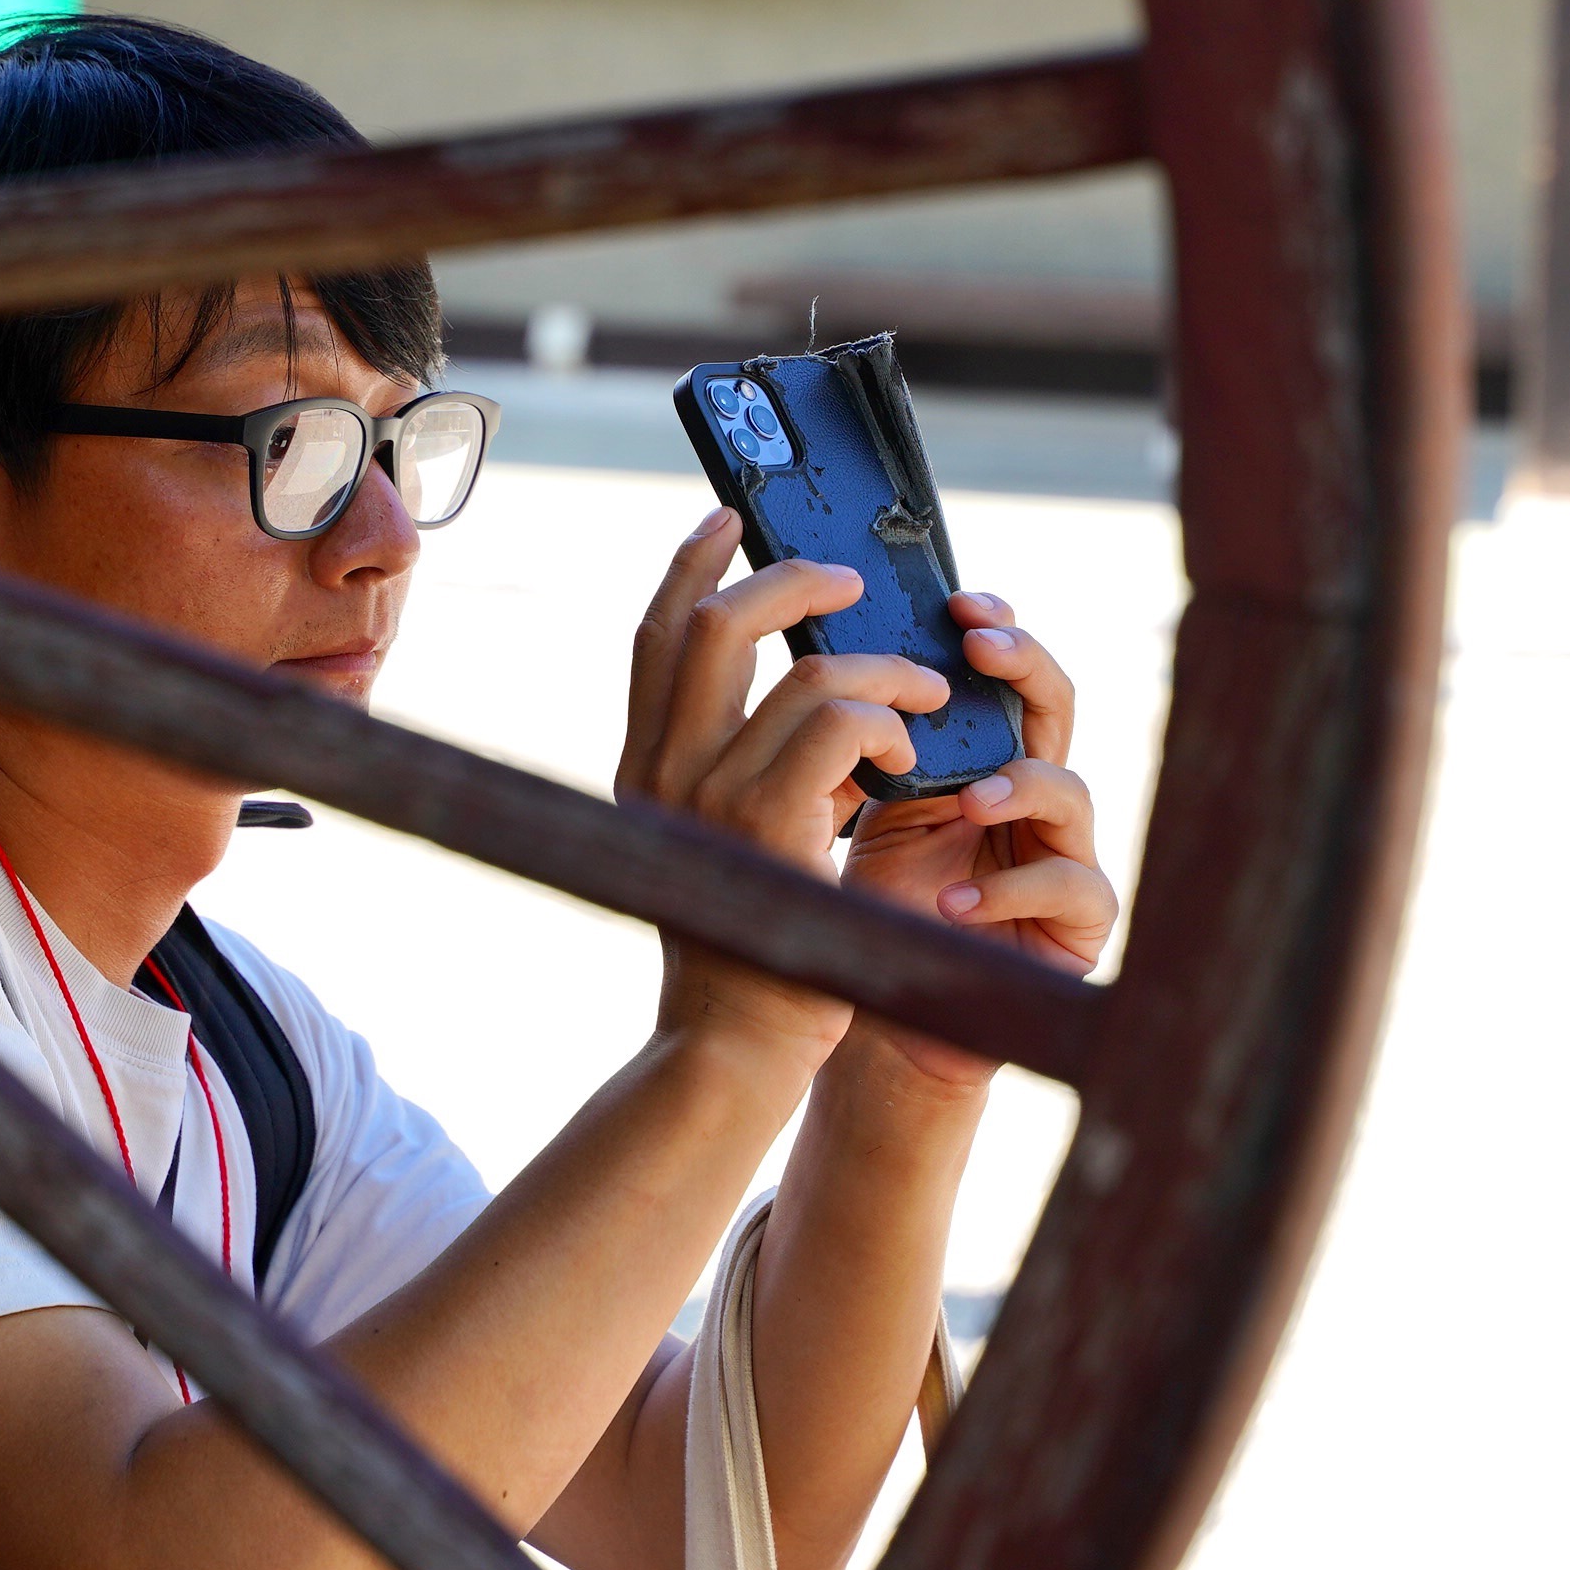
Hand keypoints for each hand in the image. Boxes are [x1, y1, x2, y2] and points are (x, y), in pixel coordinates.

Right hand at [618, 512, 951, 1060]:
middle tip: (851, 581)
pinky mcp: (767, 826)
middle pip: (716, 623)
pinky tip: (914, 763)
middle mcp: (663, 771)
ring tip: (924, 701)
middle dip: (792, 581)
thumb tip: (818, 697)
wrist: (733, 1045)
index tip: (727, 523)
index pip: (655, 637)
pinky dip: (892, 725)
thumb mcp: (731, 842)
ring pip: (807, 672)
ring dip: (884, 672)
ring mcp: (709, 796)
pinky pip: (843, 725)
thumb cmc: (749, 950)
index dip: (691, 568)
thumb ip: (750, 769)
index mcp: (645, 768)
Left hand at [834, 593, 1115, 1087]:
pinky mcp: (1077, 923)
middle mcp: (1028, 794)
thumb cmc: (871, 907)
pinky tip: (952, 903)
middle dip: (1025, 665)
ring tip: (968, 800)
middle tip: (982, 648)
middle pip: (1055, 705)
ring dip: (1018, 785)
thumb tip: (819, 652)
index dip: (991, 628)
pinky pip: (1067, 885)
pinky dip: (1007, 891)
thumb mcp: (858, 810)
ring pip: (1071, 791)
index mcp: (976, 757)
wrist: (885, 1016)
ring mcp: (1060, 853)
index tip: (954, 600)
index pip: (1000, 672)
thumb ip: (859, 744)